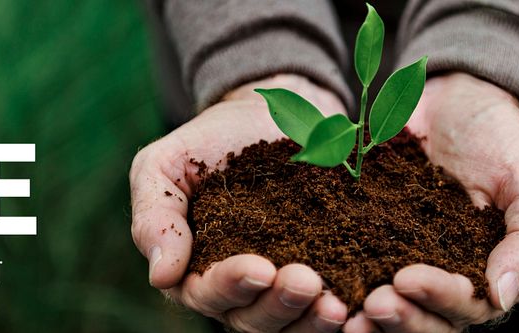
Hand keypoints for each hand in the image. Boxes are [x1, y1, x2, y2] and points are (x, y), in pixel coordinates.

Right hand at [130, 74, 350, 331]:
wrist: (266, 115)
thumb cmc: (206, 144)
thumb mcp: (163, 167)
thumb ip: (154, 217)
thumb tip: (162, 276)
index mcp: (196, 272)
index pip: (208, 293)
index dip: (231, 285)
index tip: (259, 267)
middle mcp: (241, 293)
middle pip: (254, 320)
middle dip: (279, 306)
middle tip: (305, 282)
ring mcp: (285, 289)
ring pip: (293, 326)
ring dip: (312, 321)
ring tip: (337, 305)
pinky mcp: (329, 275)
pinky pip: (333, 309)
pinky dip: (349, 314)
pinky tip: (364, 305)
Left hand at [343, 73, 518, 331]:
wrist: (454, 98)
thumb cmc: (502, 142)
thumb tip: (503, 297)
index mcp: (481, 278)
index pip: (462, 308)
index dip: (436, 299)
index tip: (406, 279)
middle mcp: (437, 280)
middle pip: (419, 320)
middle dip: (397, 318)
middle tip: (370, 303)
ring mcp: (396, 262)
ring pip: (380, 307)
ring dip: (360, 315)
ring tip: (336, 308)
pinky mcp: (361, 239)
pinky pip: (344, 266)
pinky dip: (331, 278)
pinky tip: (311, 277)